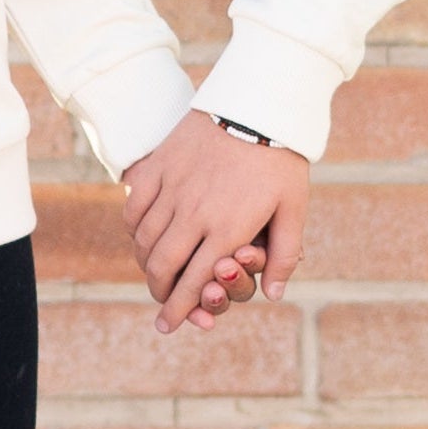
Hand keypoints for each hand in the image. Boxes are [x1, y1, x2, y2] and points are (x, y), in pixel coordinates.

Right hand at [123, 110, 309, 334]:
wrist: (256, 103)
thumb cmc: (280, 160)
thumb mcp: (293, 208)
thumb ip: (283, 254)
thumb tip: (273, 294)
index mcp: (227, 228)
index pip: (194, 281)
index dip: (178, 308)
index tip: (167, 325)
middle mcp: (193, 212)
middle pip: (161, 266)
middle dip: (159, 292)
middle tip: (162, 302)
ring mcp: (172, 188)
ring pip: (144, 239)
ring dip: (146, 263)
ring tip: (154, 273)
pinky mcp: (159, 166)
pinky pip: (134, 206)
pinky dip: (134, 227)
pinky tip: (142, 234)